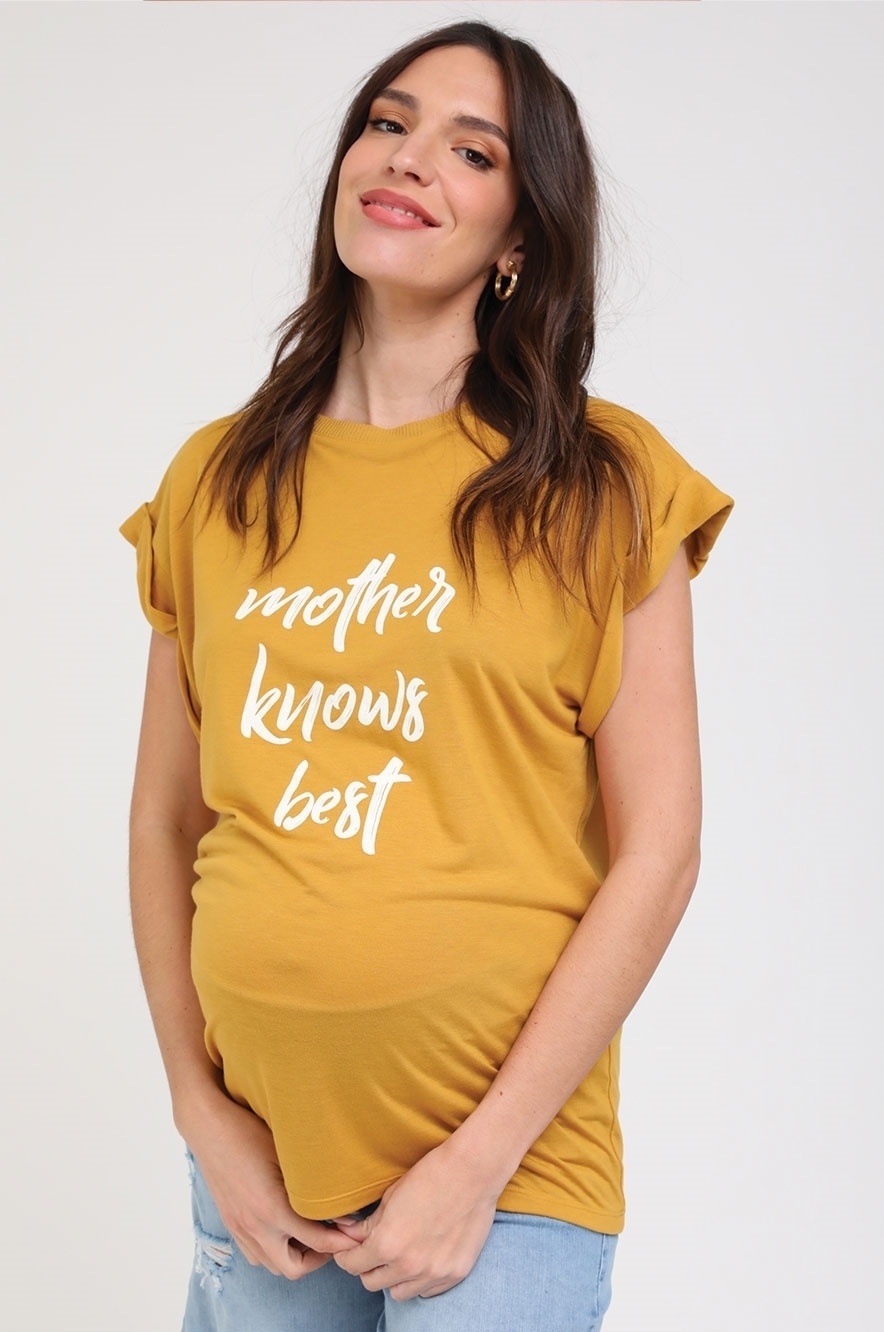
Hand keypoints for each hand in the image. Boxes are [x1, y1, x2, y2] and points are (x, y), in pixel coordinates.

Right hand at [184, 1091, 357, 1278]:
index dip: (341, 1243)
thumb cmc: (249, 1132)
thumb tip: (341, 1207)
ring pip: (272, 1265)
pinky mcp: (231, 1224)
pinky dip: (274, 1252)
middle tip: (333, 1238)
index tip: (357, 1238)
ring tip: (311, 1234)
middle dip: (319, 1259)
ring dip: (295, 1257)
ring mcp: (240, 1228)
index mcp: (272, 1209)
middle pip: (294, 1268)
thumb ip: (312, 1186)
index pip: (316, 1241)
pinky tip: (285, 1231)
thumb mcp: (287, 1155)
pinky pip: (255, 1255)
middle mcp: (255, 1226)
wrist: (208, 1128)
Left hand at [332, 1139, 498, 1300]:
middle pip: (372, 1282)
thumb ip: (368, 1226)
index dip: (346, 1256)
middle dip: (368, 1267)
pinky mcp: (456, 1273)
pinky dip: (420, 1280)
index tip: (349, 1250)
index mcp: (387, 1244)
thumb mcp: (391, 1197)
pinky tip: (423, 1258)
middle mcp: (409, 1265)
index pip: (352, 1265)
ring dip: (394, 1277)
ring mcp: (434, 1273)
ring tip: (401, 1255)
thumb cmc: (429, 1176)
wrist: (472, 1171)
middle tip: (374, 1250)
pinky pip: (427, 1291)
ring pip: (399, 1292)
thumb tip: (350, 1237)